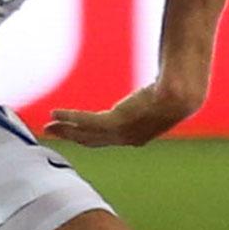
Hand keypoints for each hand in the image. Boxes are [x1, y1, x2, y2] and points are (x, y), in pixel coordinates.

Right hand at [47, 80, 199, 148]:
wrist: (180, 95)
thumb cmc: (175, 92)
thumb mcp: (161, 100)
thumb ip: (151, 101)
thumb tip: (157, 89)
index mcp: (136, 136)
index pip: (106, 140)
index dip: (87, 137)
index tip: (72, 132)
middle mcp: (126, 139)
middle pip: (91, 140)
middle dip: (70, 137)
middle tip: (50, 132)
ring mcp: (120, 133)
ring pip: (84, 134)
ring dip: (64, 130)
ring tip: (48, 126)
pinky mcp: (115, 122)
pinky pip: (85, 121)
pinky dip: (68, 118)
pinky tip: (55, 114)